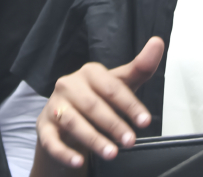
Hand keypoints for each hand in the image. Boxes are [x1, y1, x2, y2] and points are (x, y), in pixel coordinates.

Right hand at [32, 36, 162, 172]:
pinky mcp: (44, 127)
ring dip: (93, 139)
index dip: (130, 105)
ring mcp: (55, 106)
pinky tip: (79, 160)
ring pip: (73, 122)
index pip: (111, 87)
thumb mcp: (120, 85)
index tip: (144, 121)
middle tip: (130, 141)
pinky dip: (65, 152)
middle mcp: (69, 85)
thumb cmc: (97, 100)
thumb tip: (158, 43)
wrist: (65, 120)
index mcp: (89, 72)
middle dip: (113, 124)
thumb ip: (140, 68)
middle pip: (92, 105)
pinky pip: (52, 141)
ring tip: (111, 152)